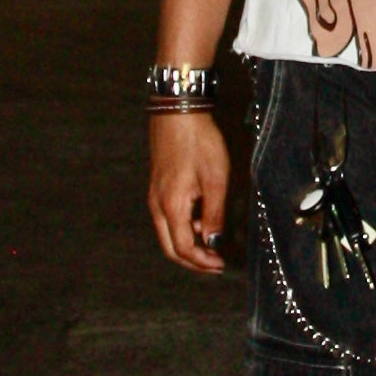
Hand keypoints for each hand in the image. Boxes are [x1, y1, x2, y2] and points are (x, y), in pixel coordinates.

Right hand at [147, 109, 233, 276]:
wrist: (178, 111)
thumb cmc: (198, 141)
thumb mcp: (215, 178)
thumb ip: (215, 213)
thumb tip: (214, 241)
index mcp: (171, 206)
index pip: (183, 248)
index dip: (201, 262)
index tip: (220, 265)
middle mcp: (157, 205)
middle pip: (170, 247)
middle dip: (192, 260)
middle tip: (214, 264)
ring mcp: (155, 196)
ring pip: (168, 233)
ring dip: (189, 243)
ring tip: (213, 242)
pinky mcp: (158, 187)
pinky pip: (167, 218)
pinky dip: (184, 227)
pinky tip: (203, 219)